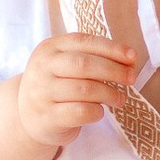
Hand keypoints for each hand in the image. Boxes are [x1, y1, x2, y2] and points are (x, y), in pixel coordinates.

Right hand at [16, 27, 138, 147]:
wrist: (27, 116)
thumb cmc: (56, 85)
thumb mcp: (64, 64)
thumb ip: (91, 57)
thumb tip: (129, 60)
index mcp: (50, 47)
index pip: (84, 41)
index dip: (111, 48)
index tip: (132, 56)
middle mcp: (43, 67)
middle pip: (84, 64)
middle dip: (113, 70)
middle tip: (131, 78)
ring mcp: (42, 93)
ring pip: (84, 89)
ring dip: (109, 94)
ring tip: (120, 99)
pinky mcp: (47, 117)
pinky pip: (80, 112)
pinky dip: (97, 112)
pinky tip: (100, 112)